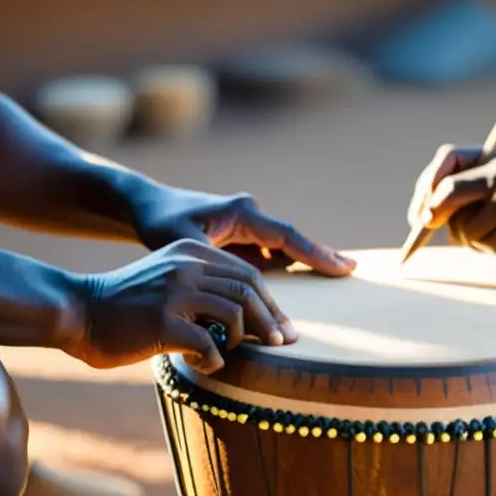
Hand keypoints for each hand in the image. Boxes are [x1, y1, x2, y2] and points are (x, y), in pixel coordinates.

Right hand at [70, 239, 298, 372]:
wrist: (75, 311)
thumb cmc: (126, 306)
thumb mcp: (169, 280)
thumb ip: (204, 289)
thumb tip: (252, 319)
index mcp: (190, 251)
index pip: (248, 274)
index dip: (272, 304)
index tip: (283, 328)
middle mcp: (185, 266)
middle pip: (248, 291)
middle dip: (271, 321)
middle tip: (281, 344)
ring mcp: (174, 293)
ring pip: (235, 315)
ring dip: (241, 340)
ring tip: (225, 351)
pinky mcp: (162, 323)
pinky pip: (209, 345)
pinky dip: (214, 360)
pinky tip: (201, 364)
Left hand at [137, 189, 356, 276]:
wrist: (143, 208)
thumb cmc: (158, 225)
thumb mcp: (180, 244)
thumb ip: (211, 264)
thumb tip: (235, 287)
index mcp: (241, 214)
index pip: (286, 236)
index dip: (315, 253)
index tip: (344, 266)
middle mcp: (249, 216)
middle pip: (292, 240)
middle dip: (320, 256)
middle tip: (352, 270)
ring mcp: (246, 226)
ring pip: (282, 248)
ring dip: (304, 262)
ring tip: (336, 275)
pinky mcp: (240, 237)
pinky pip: (268, 254)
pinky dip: (284, 267)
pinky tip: (303, 281)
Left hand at [407, 144, 495, 260]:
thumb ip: (478, 179)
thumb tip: (428, 208)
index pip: (447, 158)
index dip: (427, 182)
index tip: (421, 202)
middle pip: (445, 197)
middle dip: (431, 216)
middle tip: (424, 226)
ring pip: (463, 230)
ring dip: (472, 237)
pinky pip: (484, 249)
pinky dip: (493, 249)